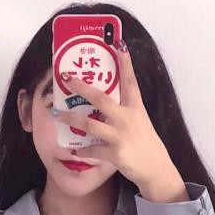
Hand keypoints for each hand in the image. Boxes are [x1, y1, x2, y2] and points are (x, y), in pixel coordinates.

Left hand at [53, 38, 183, 195]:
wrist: (156, 169)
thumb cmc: (147, 146)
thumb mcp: (141, 124)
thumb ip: (125, 113)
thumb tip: (105, 107)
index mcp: (136, 109)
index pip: (130, 82)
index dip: (125, 63)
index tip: (119, 45)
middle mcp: (128, 119)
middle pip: (101, 99)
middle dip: (82, 87)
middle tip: (67, 78)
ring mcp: (120, 136)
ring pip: (90, 124)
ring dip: (72, 119)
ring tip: (58, 115)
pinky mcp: (115, 153)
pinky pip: (93, 150)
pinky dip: (82, 150)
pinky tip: (74, 150)